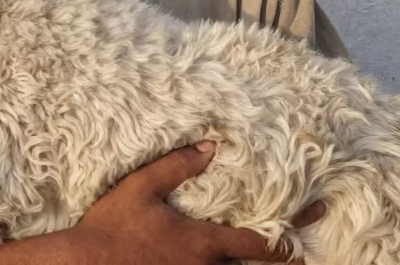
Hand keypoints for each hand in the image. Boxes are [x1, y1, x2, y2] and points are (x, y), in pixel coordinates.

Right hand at [66, 142, 324, 264]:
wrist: (84, 264)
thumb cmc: (113, 227)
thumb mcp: (140, 187)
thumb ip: (176, 166)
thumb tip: (210, 147)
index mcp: (204, 243)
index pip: (260, 243)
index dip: (290, 236)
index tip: (314, 220)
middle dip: (282, 257)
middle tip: (302, 245)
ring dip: (253, 263)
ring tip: (273, 250)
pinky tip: (228, 257)